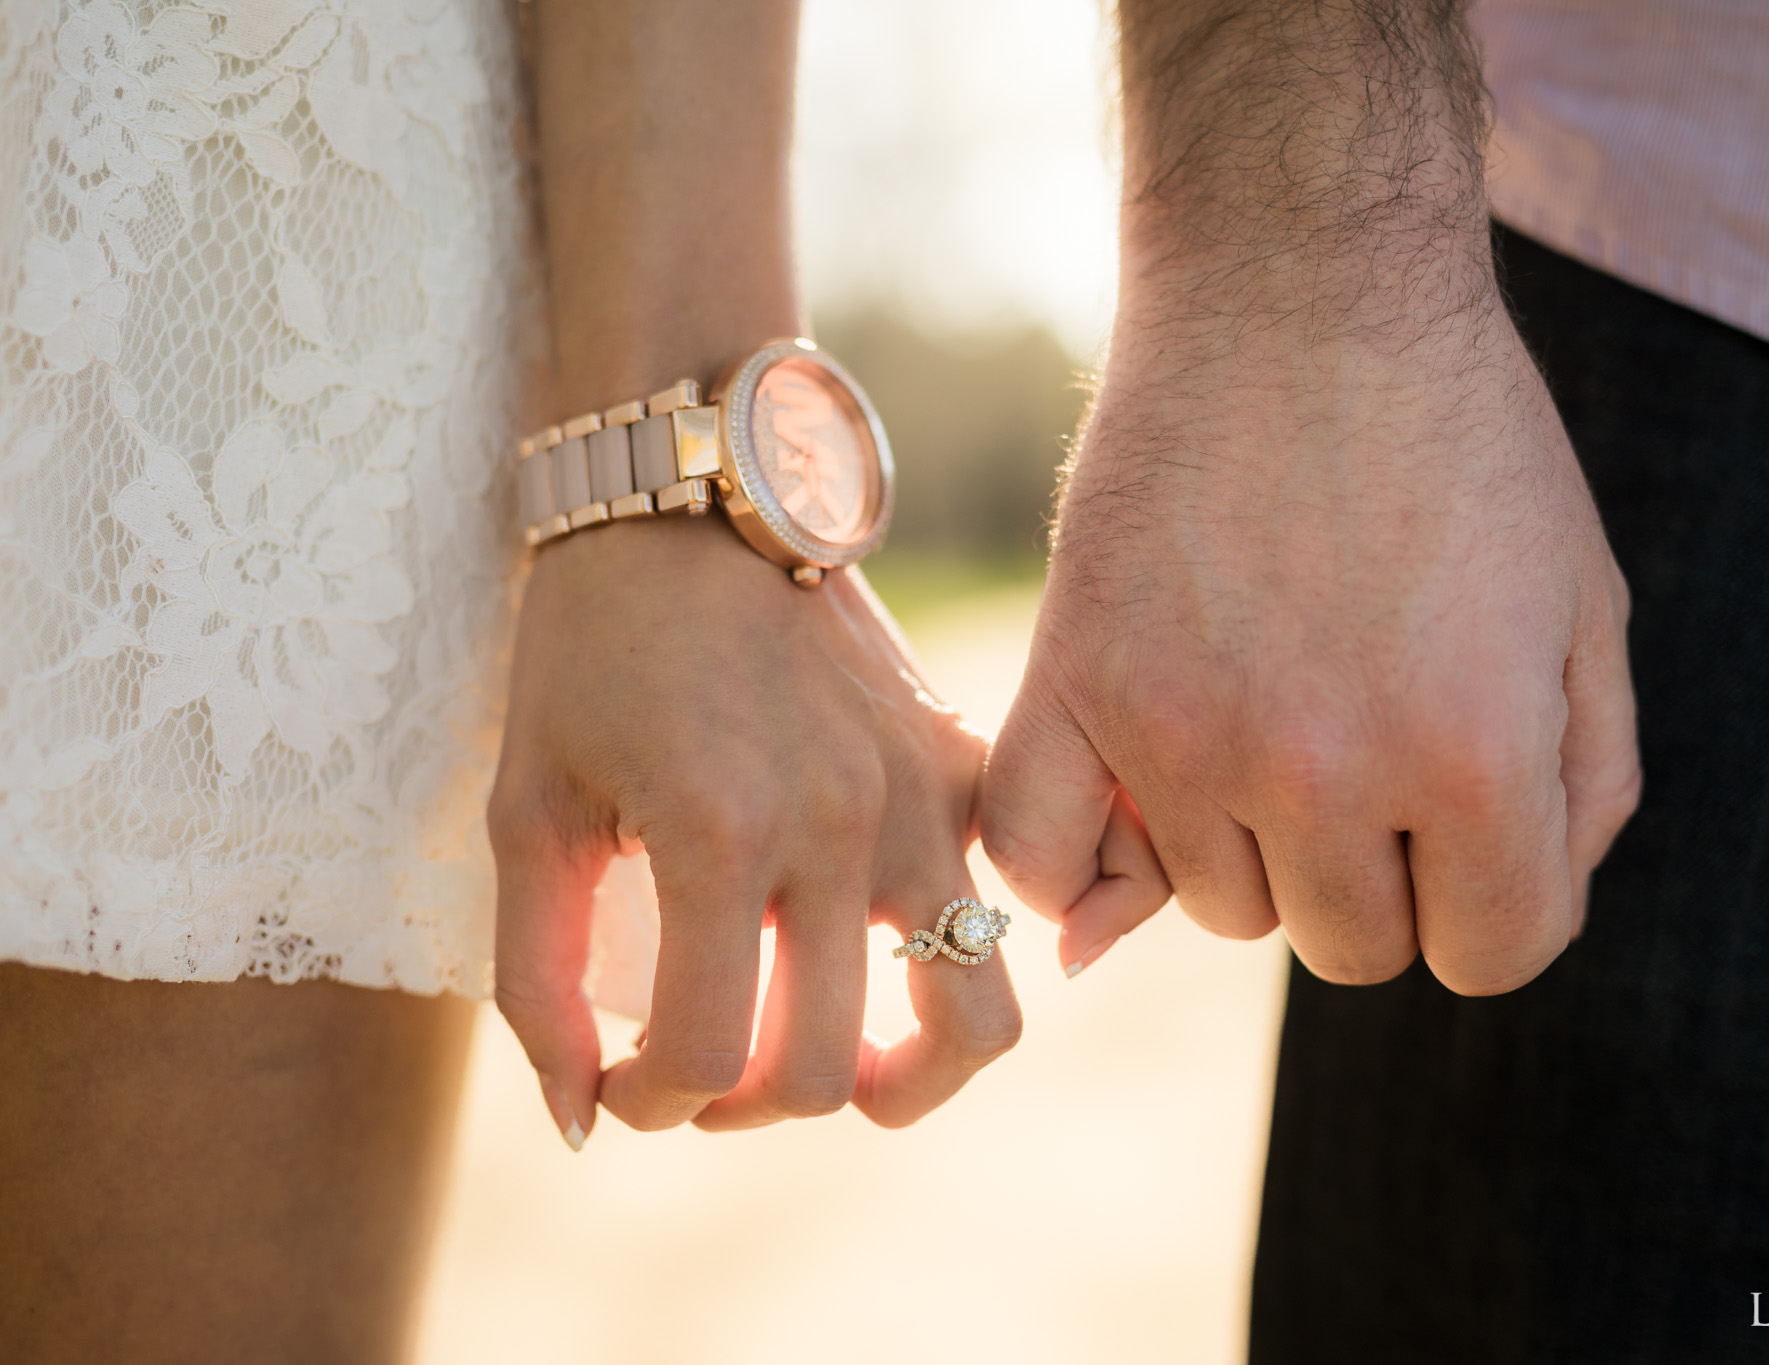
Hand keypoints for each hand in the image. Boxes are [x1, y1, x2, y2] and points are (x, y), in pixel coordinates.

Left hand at [489, 517, 1019, 1142]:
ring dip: (902, 1079)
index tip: (618, 1080)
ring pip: (973, 1017)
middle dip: (739, 1106)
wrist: (695, 500)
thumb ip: (536, 982)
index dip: (646, 1106)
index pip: (706, 1061)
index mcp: (717, 835)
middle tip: (695, 1067)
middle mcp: (837, 827)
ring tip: (843, 1071)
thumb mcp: (529, 812)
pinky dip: (956, 962)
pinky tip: (884, 951)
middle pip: (823, 1072)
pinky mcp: (956, 767)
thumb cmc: (587, 651)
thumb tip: (583, 1123)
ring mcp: (917, 798)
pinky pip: (999, 904)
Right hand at [983, 296, 1639, 992]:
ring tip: (1268, 708)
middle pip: (1350, 947)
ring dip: (1254, 842)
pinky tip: (1125, 798)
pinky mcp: (1072, 678)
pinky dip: (1072, 864)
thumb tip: (1463, 950)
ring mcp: (1178, 732)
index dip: (1493, 889)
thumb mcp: (1587, 618)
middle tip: (1370, 738)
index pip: (1489, 955)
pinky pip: (1035, 860)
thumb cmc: (1466, 448)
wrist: (1304, 287)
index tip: (1466, 806)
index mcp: (1474, 759)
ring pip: (1219, 910)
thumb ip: (1581, 801)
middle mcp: (1319, 770)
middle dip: (1380, 867)